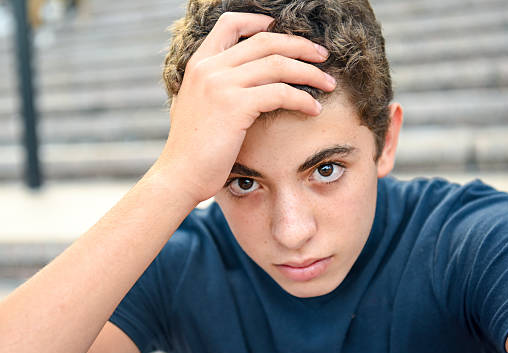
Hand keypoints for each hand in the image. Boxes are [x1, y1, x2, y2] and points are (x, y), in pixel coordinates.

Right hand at [153, 12, 336, 202]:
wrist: (179, 175)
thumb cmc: (191, 149)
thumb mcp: (195, 106)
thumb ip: (211, 87)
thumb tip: (236, 81)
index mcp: (199, 64)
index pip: (231, 23)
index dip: (261, 22)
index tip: (284, 32)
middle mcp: (209, 68)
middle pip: (265, 40)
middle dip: (300, 45)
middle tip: (322, 56)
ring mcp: (220, 84)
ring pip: (278, 64)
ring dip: (310, 72)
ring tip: (328, 84)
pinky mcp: (235, 106)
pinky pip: (281, 93)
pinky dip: (303, 99)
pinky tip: (313, 109)